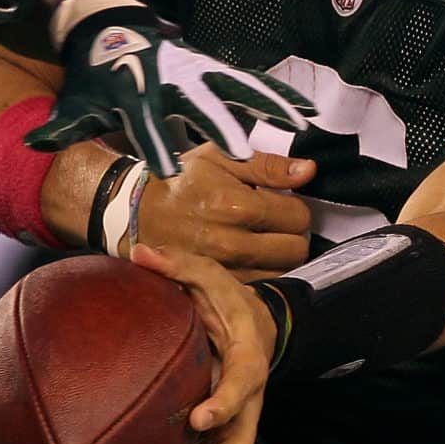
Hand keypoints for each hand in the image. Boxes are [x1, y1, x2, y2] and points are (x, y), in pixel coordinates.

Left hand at [27, 13, 316, 178]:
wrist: (113, 33)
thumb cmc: (98, 79)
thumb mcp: (78, 103)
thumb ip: (63, 127)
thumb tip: (32, 143)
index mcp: (138, 95)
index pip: (146, 123)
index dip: (154, 145)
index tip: (166, 172)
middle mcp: (173, 80)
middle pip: (200, 104)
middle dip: (219, 126)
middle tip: (241, 153)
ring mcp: (199, 71)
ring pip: (237, 88)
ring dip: (268, 105)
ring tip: (298, 124)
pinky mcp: (216, 69)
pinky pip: (252, 83)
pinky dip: (279, 94)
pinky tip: (307, 110)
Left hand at [127, 243, 275, 443]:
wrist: (254, 324)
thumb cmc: (227, 298)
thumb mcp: (210, 274)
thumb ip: (178, 264)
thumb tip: (138, 251)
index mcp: (248, 360)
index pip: (244, 386)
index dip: (226, 404)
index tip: (201, 417)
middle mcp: (245, 400)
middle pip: (237, 443)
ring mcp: (232, 421)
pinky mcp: (214, 433)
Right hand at [137, 145, 314, 278]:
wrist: (136, 212)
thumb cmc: (179, 181)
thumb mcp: (220, 157)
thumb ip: (268, 165)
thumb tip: (308, 171)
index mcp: (239, 206)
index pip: (299, 217)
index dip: (295, 208)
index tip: (282, 204)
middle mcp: (234, 242)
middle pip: (296, 250)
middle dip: (293, 235)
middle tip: (278, 224)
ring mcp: (225, 269)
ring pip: (281, 272)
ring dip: (280, 257)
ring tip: (265, 241)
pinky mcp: (215, 285)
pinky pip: (258, 286)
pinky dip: (261, 273)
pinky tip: (250, 258)